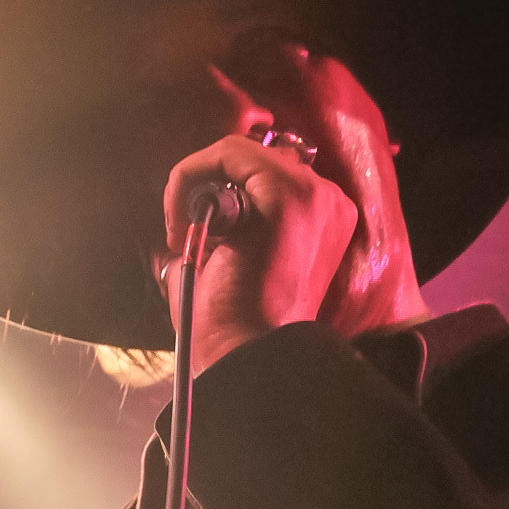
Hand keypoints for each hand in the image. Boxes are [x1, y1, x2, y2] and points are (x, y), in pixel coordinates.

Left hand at [161, 131, 358, 374]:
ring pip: (239, 153)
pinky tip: (181, 223)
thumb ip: (222, 228)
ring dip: (196, 182)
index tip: (190, 236)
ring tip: (180, 232)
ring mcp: (313, 195)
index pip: (266, 176)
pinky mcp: (287, 194)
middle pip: (255, 160)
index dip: (219, 194)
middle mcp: (327, 202)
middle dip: (207, 188)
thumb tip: (187, 209)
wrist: (244, 355)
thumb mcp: (230, 265)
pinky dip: (189, 176)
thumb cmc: (233, 325)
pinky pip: (228, 153)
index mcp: (323, 221)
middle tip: (181, 233)